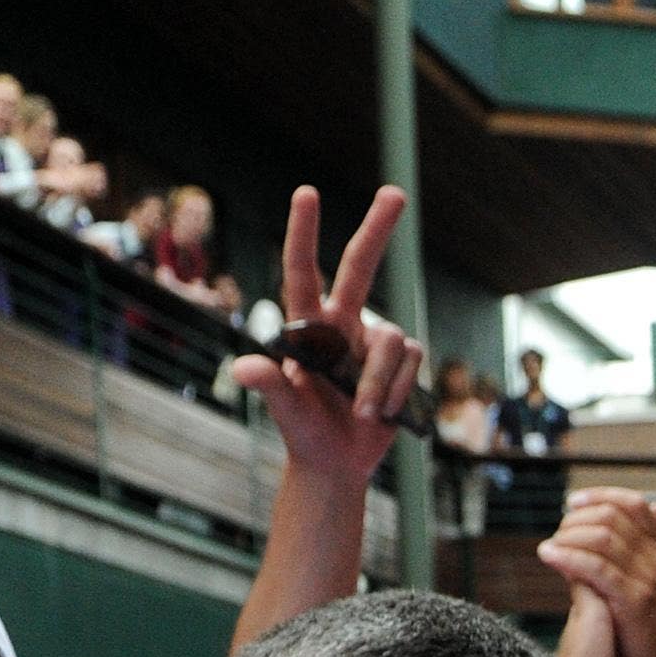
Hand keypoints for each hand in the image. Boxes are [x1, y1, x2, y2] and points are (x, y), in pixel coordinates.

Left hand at [231, 185, 424, 490]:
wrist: (337, 464)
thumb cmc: (304, 433)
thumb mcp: (286, 411)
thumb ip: (270, 386)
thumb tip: (245, 368)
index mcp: (309, 327)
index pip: (302, 271)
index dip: (304, 232)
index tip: (307, 193)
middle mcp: (343, 323)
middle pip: (361, 265)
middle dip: (378, 228)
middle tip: (396, 192)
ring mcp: (374, 341)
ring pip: (392, 338)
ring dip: (379, 381)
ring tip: (364, 414)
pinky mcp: (401, 363)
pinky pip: (411, 362)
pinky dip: (397, 391)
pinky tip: (385, 414)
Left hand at [538, 490, 655, 656]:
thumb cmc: (648, 627)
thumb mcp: (645, 583)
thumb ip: (632, 553)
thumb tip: (608, 524)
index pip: (633, 504)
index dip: (599, 496)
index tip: (572, 503)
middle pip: (612, 517)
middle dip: (576, 520)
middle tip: (557, 533)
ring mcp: (647, 579)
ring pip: (602, 538)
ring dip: (567, 537)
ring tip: (549, 548)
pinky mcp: (633, 602)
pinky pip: (597, 568)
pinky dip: (568, 557)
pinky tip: (549, 556)